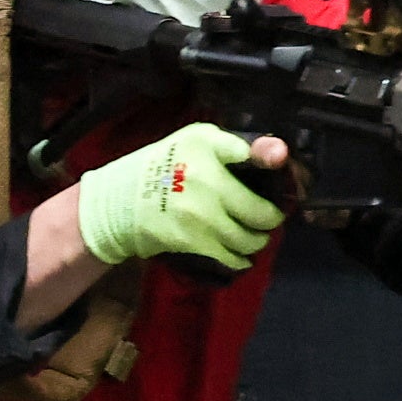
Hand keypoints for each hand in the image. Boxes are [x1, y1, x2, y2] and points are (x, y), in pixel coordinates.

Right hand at [76, 123, 290, 271]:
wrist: (120, 201)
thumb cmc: (164, 165)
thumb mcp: (195, 140)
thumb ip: (234, 145)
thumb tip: (278, 154)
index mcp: (206, 146)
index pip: (249, 152)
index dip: (272, 158)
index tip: (281, 163)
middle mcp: (206, 179)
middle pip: (260, 212)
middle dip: (270, 220)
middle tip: (267, 220)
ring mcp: (200, 213)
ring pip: (248, 239)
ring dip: (255, 241)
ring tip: (252, 237)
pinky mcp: (192, 240)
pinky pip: (230, 257)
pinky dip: (240, 260)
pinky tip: (240, 256)